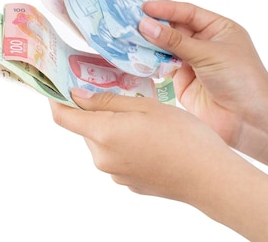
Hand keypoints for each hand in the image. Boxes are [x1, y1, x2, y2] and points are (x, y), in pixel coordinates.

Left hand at [49, 89, 231, 202]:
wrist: (211, 177)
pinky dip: (125, 143)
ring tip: (143, 117)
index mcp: (103, 135)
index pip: (62, 117)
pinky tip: (151, 138)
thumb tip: (75, 95)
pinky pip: (117, 156)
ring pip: (102, 141)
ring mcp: (115, 173)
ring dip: (112, 127)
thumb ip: (106, 100)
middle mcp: (102, 158)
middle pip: (85, 128)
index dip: (56, 99)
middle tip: (120, 93)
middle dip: (95, 110)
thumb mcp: (145, 106)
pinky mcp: (128, 183)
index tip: (59, 85)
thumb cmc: (183, 136)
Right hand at [138, 0, 267, 152]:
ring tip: (127, 37)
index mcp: (218, 29)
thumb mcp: (208, 54)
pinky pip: (161, 67)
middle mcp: (204, 43)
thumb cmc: (240, 79)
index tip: (143, 8)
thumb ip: (174, 40)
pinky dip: (149, 62)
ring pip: (165, 48)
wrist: (249, 121)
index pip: (188, 12)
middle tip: (128, 21)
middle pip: (173, 28)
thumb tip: (145, 24)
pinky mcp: (181, 81)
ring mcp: (192, 62)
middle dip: (153, 25)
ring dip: (148, 43)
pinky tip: (134, 56)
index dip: (166, 9)